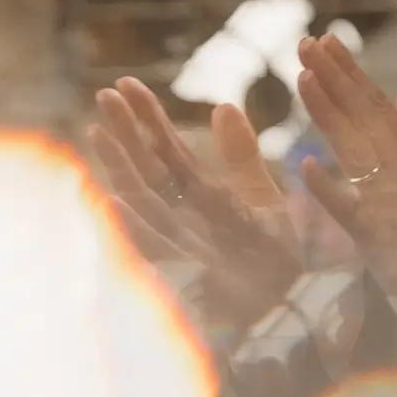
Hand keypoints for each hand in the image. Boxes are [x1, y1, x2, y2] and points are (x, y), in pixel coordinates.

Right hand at [88, 77, 301, 335]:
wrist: (295, 312)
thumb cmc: (274, 259)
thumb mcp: (262, 200)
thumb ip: (241, 157)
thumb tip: (223, 105)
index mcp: (199, 200)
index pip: (166, 152)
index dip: (146, 120)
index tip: (125, 84)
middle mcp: (184, 221)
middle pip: (149, 172)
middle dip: (128, 134)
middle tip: (107, 93)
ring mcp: (188, 246)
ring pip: (148, 203)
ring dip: (123, 170)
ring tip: (102, 132)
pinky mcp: (201, 272)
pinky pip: (165, 248)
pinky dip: (137, 227)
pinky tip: (117, 202)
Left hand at [294, 36, 396, 345]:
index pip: (377, 105)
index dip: (350, 73)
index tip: (325, 41)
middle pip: (365, 116)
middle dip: (334, 77)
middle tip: (305, 42)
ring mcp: (394, 201)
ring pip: (356, 149)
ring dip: (329, 113)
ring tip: (303, 78)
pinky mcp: (382, 239)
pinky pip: (351, 210)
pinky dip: (329, 189)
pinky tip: (304, 165)